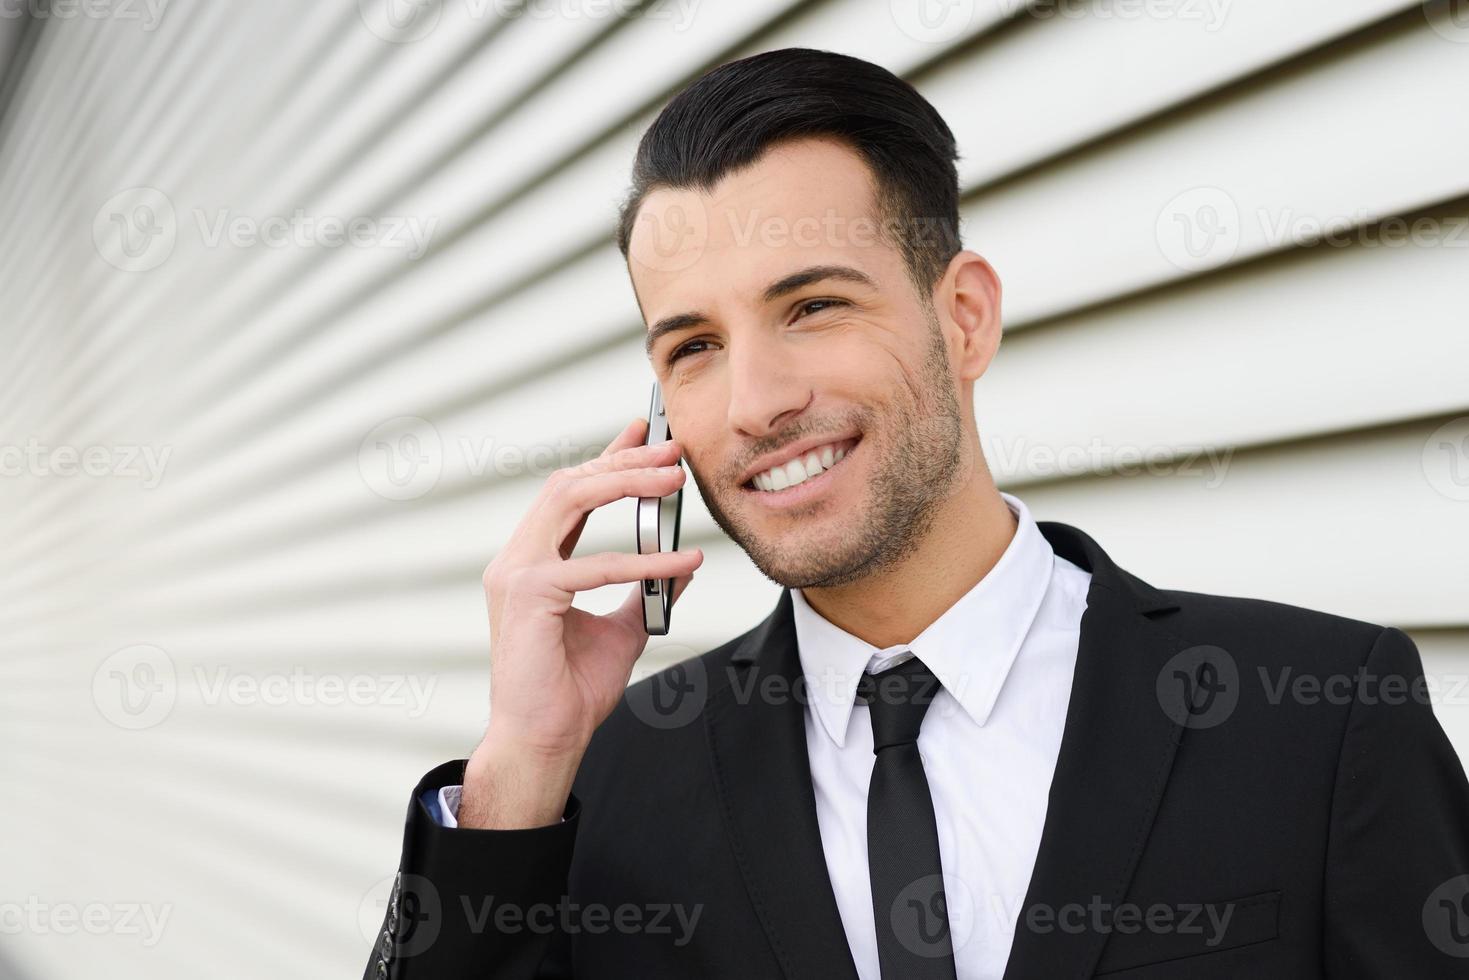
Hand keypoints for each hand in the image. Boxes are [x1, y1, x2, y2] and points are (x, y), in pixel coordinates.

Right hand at [460, 417, 701, 826]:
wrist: (545, 738)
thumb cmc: (572, 690)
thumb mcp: (624, 629)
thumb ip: (645, 593)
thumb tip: (683, 568)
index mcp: (533, 560)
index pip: (572, 493)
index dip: (608, 457)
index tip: (644, 430)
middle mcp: (517, 558)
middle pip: (571, 485)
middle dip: (623, 460)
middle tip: (673, 451)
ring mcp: (516, 572)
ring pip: (572, 502)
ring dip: (627, 483)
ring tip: (675, 480)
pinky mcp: (529, 595)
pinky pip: (598, 566)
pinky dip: (646, 562)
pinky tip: (686, 564)